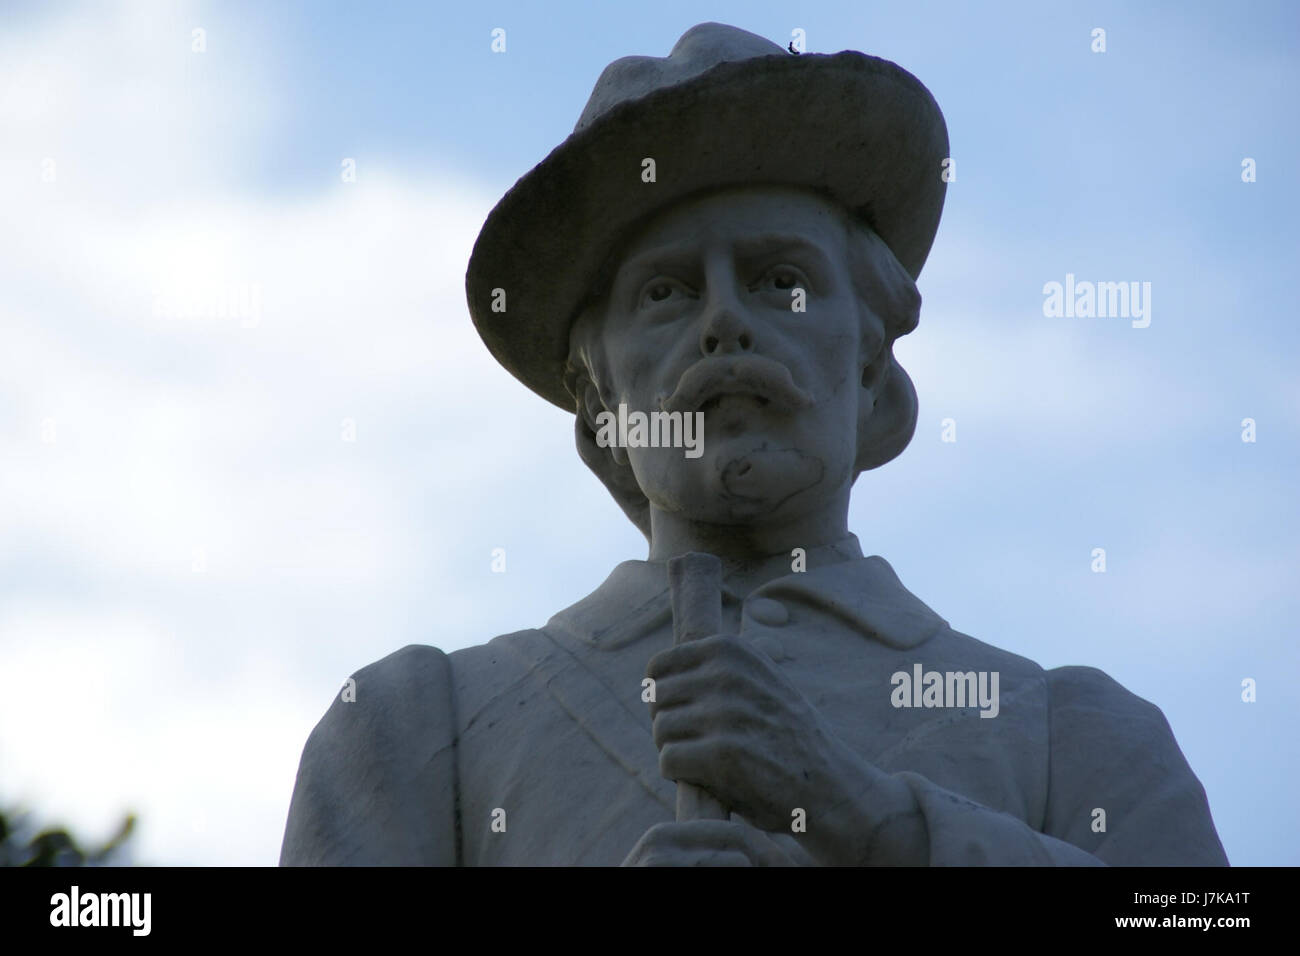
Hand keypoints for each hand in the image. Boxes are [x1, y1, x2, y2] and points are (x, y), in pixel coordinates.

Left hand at [646, 633, 925, 863]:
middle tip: (695, 742)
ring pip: (660, 731)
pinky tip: (705, 777)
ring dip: (674, 750)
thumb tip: (656, 668)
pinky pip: (668, 760)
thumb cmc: (786, 733)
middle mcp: (725, 675)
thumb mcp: (761, 678)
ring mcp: (723, 713)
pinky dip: (679, 774)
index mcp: (730, 650)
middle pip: (656, 700)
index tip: (680, 713)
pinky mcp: (720, 754)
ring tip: (703, 759)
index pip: (658, 667)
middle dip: (668, 724)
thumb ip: (719, 666)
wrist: (828, 782)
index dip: (663, 695)